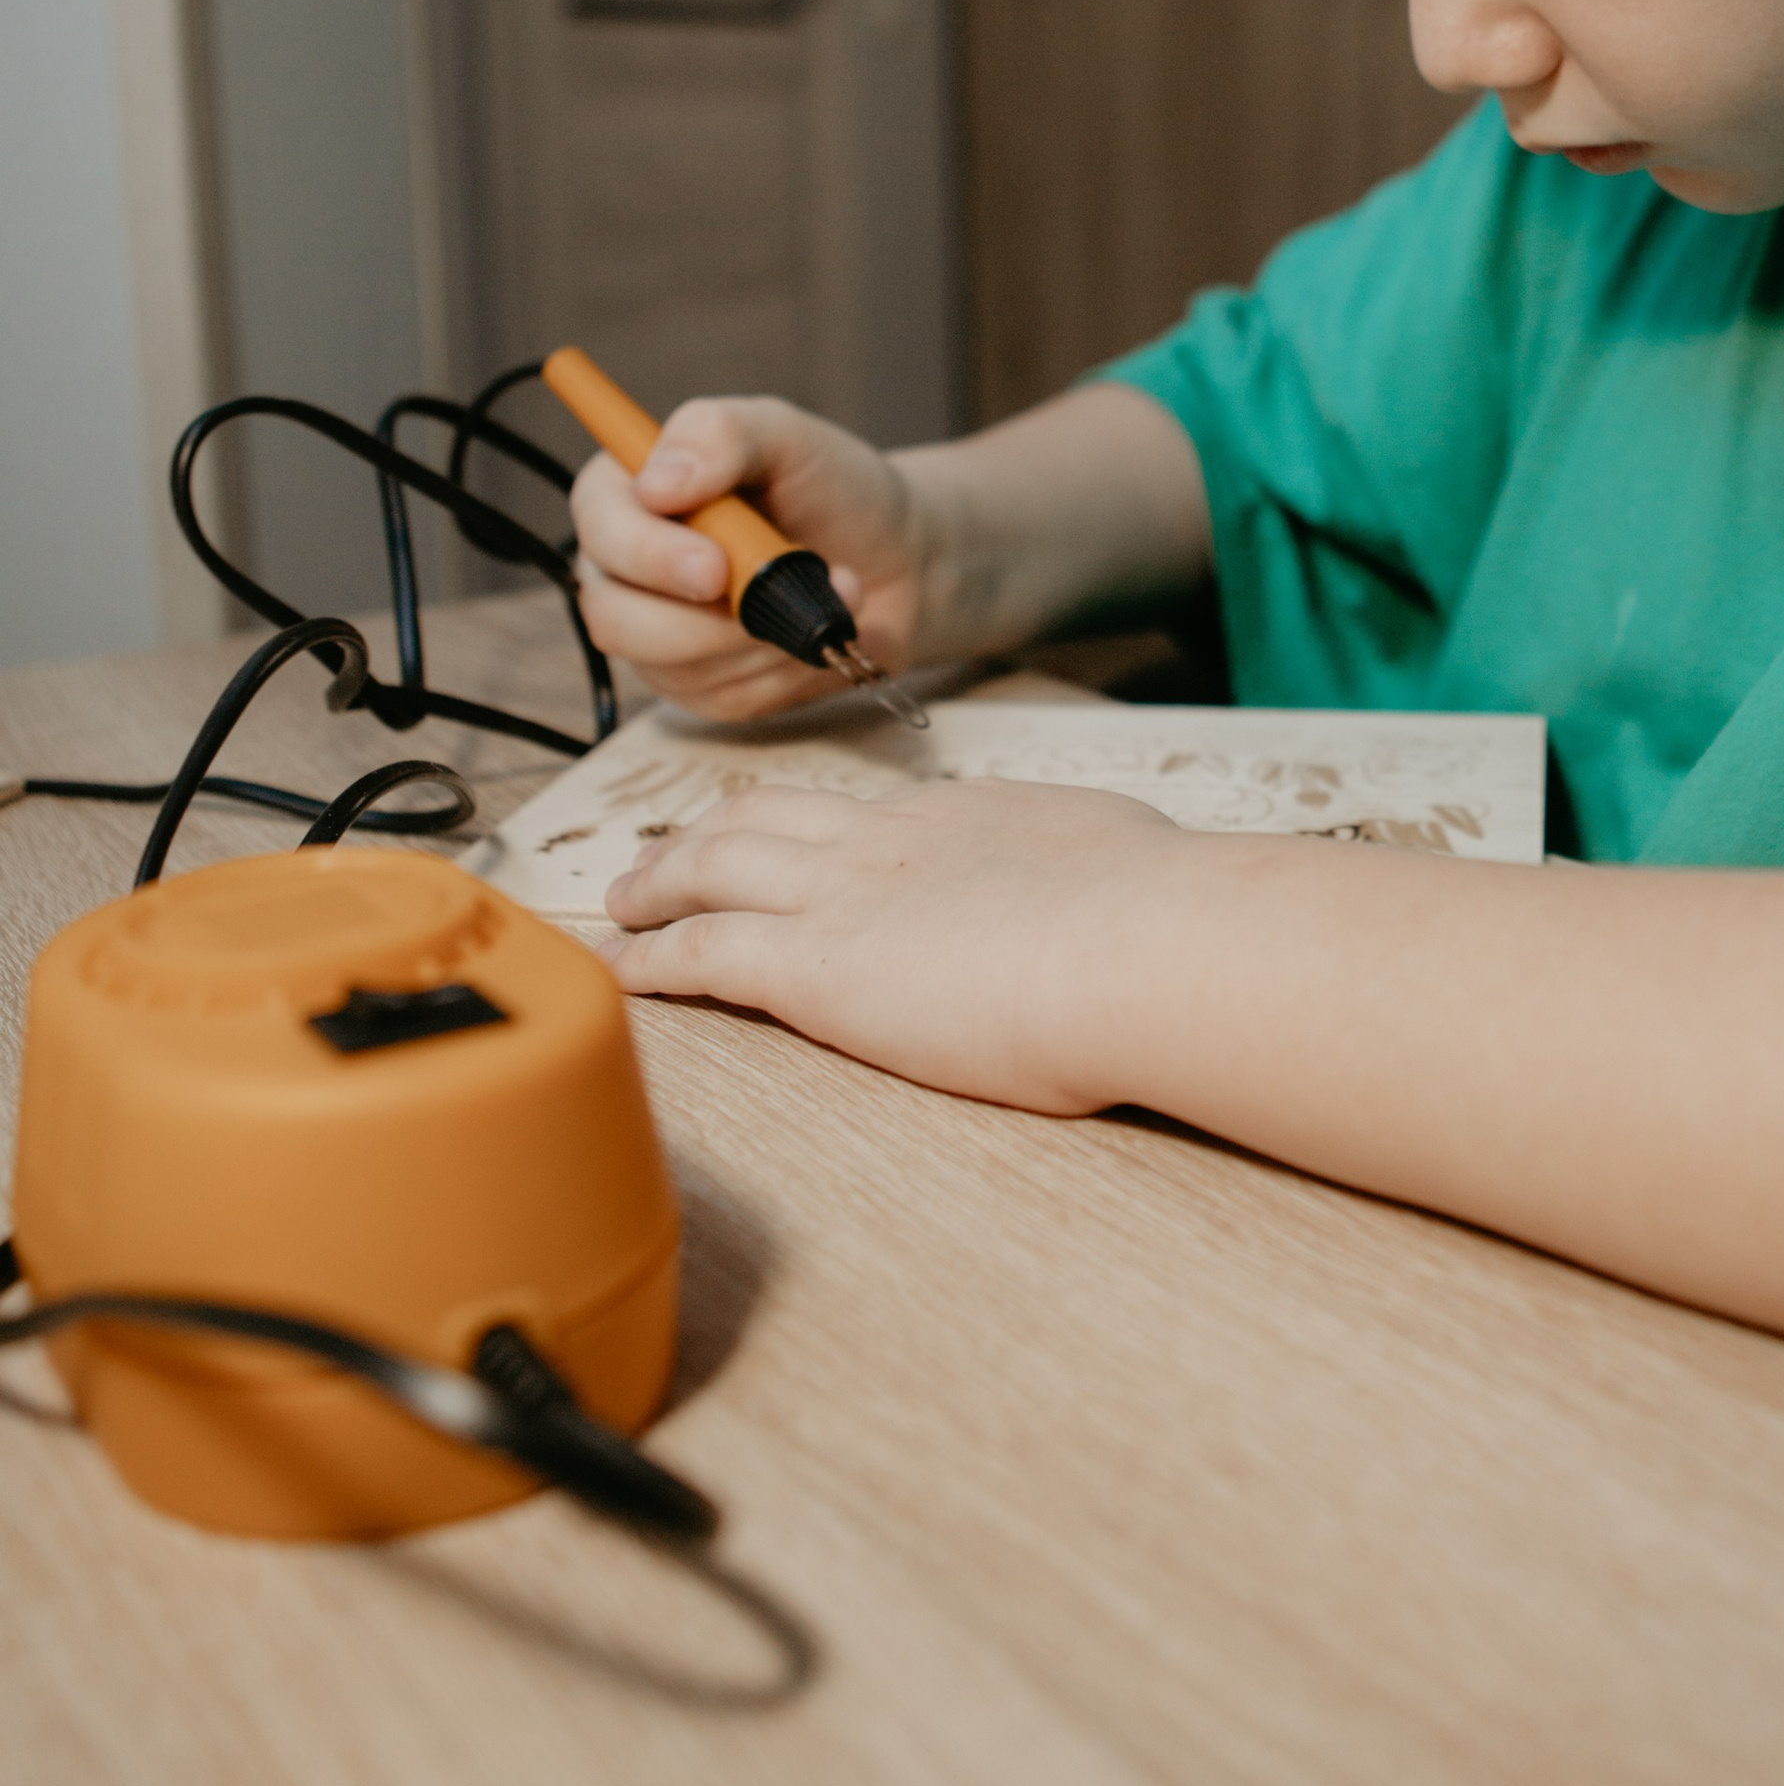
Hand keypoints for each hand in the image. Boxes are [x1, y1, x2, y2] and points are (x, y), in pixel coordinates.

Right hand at [569, 397, 926, 724]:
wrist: (896, 555)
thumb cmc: (832, 486)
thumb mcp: (784, 435)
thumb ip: (719, 436)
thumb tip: (654, 484)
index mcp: (629, 492)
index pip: (598, 527)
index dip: (646, 555)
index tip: (715, 567)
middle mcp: (627, 568)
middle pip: (613, 615)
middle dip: (703, 620)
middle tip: (785, 596)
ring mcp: (657, 634)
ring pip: (673, 666)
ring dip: (763, 638)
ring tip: (825, 592)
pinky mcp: (700, 686)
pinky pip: (723, 699)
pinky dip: (782, 668)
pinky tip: (813, 631)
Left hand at [597, 776, 1194, 1109]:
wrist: (1142, 942)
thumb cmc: (1162, 917)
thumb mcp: (1129, 862)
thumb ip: (1100, 873)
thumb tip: (1134, 884)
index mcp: (965, 817)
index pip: (864, 817)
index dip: (809, 830)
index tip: (785, 843)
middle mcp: (890, 841)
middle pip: (767, 818)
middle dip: (706, 834)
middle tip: (662, 857)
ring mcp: (846, 896)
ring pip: (715, 866)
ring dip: (658, 882)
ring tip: (620, 903)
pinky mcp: (816, 968)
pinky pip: (704, 952)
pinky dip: (652, 957)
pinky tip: (622, 968)